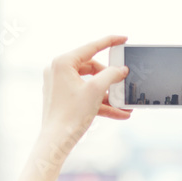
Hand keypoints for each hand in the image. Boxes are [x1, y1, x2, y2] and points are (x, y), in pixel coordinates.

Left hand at [39, 34, 130, 155]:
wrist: (56, 142)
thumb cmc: (71, 115)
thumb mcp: (96, 91)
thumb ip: (111, 75)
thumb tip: (121, 69)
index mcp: (63, 62)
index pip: (91, 47)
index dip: (110, 42)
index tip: (124, 39)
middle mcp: (58, 70)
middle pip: (91, 68)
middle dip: (110, 79)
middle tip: (124, 84)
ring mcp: (59, 85)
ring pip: (90, 84)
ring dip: (108, 95)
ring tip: (126, 105)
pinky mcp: (62, 99)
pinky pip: (85, 96)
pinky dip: (100, 103)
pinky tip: (119, 114)